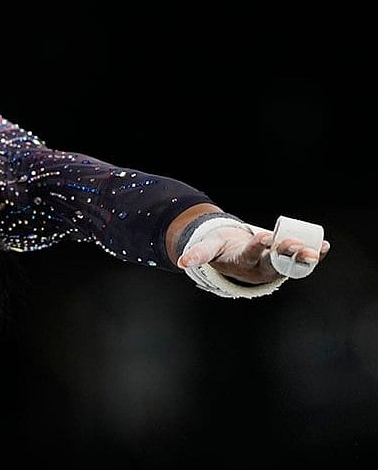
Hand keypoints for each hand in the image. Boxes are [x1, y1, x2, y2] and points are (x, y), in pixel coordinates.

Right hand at [177, 225, 330, 284]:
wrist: (234, 257)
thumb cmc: (222, 249)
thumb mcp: (209, 249)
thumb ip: (198, 254)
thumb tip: (181, 262)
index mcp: (242, 261)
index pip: (251, 255)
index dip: (258, 247)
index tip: (264, 237)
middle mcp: (260, 266)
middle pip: (275, 262)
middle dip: (286, 254)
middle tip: (296, 246)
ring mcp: (275, 265)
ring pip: (291, 263)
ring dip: (304, 258)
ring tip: (315, 250)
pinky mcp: (285, 262)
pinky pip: (301, 260)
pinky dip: (314, 254)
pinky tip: (324, 246)